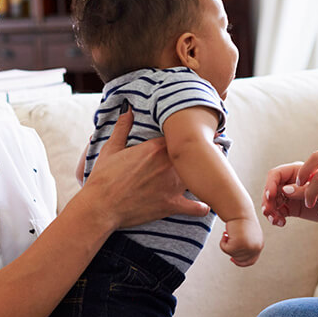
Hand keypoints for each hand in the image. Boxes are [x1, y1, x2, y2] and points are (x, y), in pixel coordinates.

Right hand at [76, 109, 209, 228]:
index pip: (181, 136)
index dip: (188, 136)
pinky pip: (195, 207)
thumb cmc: (104, 178)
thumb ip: (122, 127)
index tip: (197, 134)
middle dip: (205, 152)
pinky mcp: (172, 205)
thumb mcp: (111, 148)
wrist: (101, 206)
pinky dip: (201, 207)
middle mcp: (169, 164)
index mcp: (156, 147)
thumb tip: (127, 108)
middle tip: (216, 150)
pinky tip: (205, 205)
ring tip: (213, 173)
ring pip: (199, 177)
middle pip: (195, 154)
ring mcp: (172, 185)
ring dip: (205, 175)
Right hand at [220, 217, 262, 266]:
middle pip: (239, 260)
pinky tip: (225, 233)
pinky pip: (224, 248)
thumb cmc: (242, 219)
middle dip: (232, 251)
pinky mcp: (237, 245)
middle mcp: (255, 248)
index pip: (251, 261)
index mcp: (259, 245)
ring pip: (231, 253)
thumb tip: (237, 257)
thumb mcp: (249, 235)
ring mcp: (247, 247)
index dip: (241, 262)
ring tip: (230, 232)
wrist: (239, 209)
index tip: (233, 259)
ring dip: (227, 243)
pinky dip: (222, 241)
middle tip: (229, 239)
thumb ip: (247, 246)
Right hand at [261, 162, 317, 226]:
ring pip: (272, 201)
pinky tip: (281, 223)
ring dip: (270, 211)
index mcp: (297, 172)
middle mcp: (290, 182)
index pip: (276, 174)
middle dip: (267, 201)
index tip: (270, 196)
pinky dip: (275, 217)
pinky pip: (277, 211)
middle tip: (269, 212)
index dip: (270, 184)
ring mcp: (289, 195)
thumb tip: (284, 190)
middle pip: (271, 188)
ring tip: (276, 220)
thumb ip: (303, 189)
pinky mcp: (291, 208)